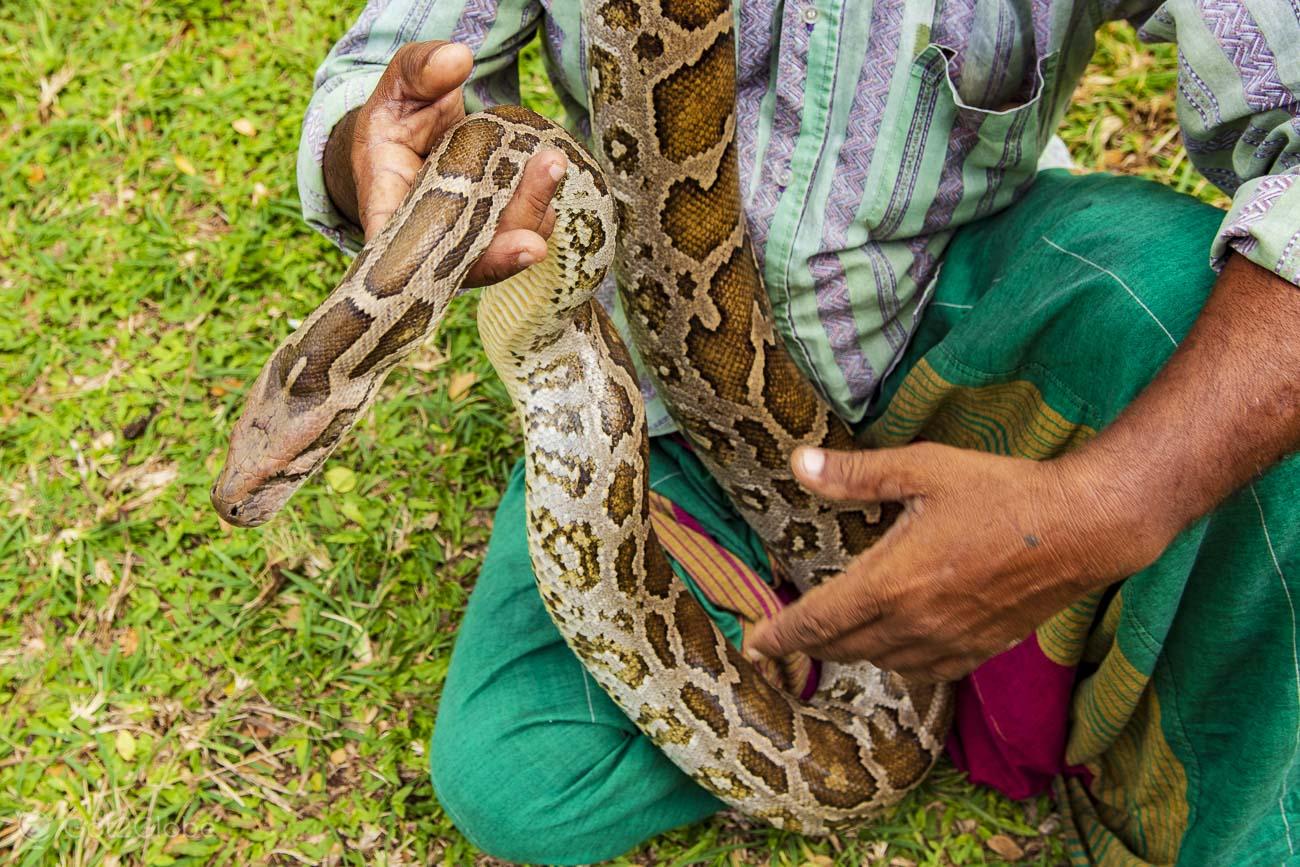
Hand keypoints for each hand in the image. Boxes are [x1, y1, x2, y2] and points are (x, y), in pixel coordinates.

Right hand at [324, 41, 565, 286]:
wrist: (418, 141)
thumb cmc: (400, 116)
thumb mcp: (400, 85)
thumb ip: (420, 69)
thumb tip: (457, 58)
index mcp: (386, 202)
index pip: (398, 241)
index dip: (429, 255)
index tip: (459, 249)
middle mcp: (428, 235)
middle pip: (469, 253)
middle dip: (508, 231)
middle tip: (542, 182)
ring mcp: (466, 240)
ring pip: (503, 246)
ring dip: (533, 211)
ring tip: (552, 162)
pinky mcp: (495, 233)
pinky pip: (522, 231)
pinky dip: (540, 207)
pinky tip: (550, 173)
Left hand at [743, 443, 1177, 682]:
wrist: (1083, 528)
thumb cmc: (1002, 491)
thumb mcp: (923, 468)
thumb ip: (856, 474)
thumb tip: (798, 464)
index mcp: (892, 581)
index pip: (818, 621)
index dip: (780, 636)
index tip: (754, 646)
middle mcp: (915, 622)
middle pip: (843, 648)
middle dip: (809, 645)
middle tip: (786, 637)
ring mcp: (949, 641)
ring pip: (881, 663)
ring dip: (851, 653)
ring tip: (834, 637)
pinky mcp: (981, 650)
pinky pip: (924, 672)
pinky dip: (898, 663)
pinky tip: (895, 647)